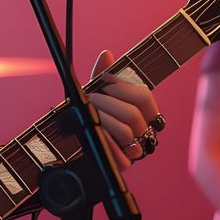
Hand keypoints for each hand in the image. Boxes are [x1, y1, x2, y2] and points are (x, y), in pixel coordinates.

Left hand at [89, 49, 161, 169]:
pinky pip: (121, 155)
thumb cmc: (91, 115)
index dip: (123, 86)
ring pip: (125, 130)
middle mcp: (142, 131)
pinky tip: (96, 131)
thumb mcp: (95, 93)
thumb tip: (106, 54)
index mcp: (141, 112)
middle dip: (107, 102)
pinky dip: (106, 140)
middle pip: (133, 113)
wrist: (74, 144)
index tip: (105, 80)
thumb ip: (101, 75)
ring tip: (91, 114)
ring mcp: (134, 149)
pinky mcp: (124, 165)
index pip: (144, 97)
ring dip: (103, 118)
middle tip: (92, 98)